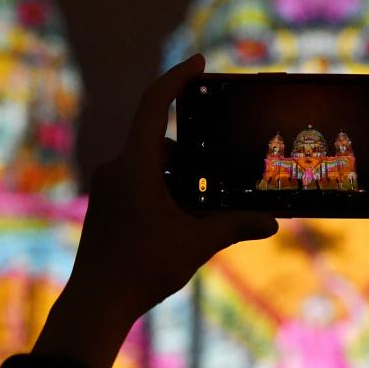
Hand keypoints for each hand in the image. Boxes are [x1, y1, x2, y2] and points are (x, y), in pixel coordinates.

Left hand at [33, 55, 277, 367]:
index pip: (153, 105)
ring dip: (178, 176)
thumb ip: (236, 226)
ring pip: (149, 165)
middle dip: (192, 152)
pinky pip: (138, 183)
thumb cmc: (142, 268)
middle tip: (219, 168)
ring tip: (205, 203)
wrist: (95, 305)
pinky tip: (183, 218)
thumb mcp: (197, 243)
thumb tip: (273, 221)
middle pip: (159, 141)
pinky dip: (163, 190)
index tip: (199, 62)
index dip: (176, 78)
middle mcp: (116, 169)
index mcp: (134, 165)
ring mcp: (107, 188)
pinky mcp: (105, 207)